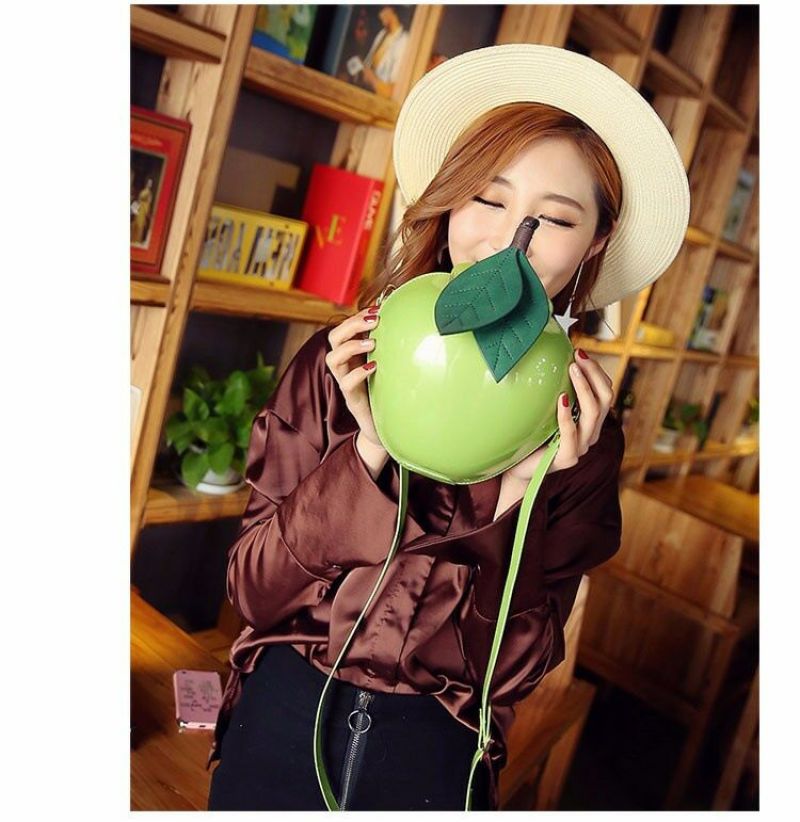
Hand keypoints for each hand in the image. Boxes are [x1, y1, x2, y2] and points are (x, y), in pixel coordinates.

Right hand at [326, 306, 383, 450]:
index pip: (344, 329)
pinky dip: (358, 373)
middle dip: (351, 325)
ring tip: (373, 342)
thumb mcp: (391, 367)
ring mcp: (346, 383)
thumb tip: (411, 325)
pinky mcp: (352, 399)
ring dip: (351, 346)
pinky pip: (346, 384)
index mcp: (353, 355)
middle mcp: (345, 366)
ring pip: (332, 359)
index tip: (377, 309)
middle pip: (334, 338)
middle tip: (374, 321)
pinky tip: (373, 367)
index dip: (356, 317)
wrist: (385, 428)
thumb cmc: (389, 394)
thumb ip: (393, 349)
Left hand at [503, 349, 614, 483]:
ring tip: (572, 369)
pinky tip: (561, 398)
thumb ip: (556, 392)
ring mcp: (581, 447)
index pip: (605, 392)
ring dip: (584, 387)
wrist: (519, 468)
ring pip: (593, 413)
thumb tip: (552, 357)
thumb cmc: (532, 436)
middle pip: (605, 399)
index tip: (579, 352)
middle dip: (594, 374)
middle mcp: (591, 433)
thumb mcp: (546, 410)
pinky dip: (567, 414)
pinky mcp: (567, 458)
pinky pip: (571, 434)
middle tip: (578, 356)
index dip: (597, 371)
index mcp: (590, 421)